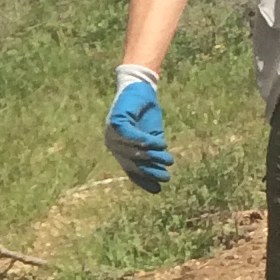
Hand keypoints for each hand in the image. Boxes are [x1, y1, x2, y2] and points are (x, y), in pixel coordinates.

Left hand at [104, 67, 170, 192]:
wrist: (142, 89)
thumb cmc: (146, 113)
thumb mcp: (152, 137)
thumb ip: (153, 154)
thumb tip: (162, 175)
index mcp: (120, 149)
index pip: (131, 170)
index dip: (144, 180)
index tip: (158, 189)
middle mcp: (113, 144)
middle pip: (132, 163)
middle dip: (150, 171)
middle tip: (166, 177)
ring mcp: (112, 133)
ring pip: (132, 151)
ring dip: (152, 157)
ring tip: (168, 160)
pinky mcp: (116, 121)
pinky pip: (132, 136)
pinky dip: (147, 141)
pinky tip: (161, 143)